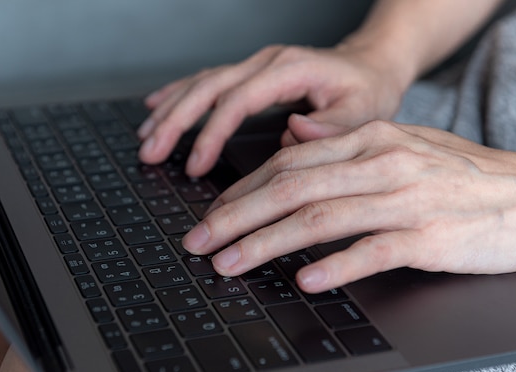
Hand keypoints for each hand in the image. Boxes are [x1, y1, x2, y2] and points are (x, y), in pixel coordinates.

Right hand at [138, 42, 408, 176]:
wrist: (371, 64)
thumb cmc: (368, 89)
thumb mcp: (365, 110)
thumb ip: (333, 125)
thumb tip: (291, 133)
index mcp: (290, 69)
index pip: (238, 100)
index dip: (212, 133)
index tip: (195, 165)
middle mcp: (266, 62)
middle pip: (208, 88)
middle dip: (175, 121)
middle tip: (149, 152)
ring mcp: (255, 65)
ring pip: (201, 83)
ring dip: (170, 110)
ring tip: (145, 136)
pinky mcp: (251, 75)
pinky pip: (207, 82)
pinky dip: (178, 95)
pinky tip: (157, 106)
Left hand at [182, 117, 515, 292]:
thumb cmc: (462, 176)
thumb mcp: (402, 144)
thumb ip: (345, 142)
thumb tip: (295, 135)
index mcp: (369, 140)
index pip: (287, 163)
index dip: (241, 191)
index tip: (211, 216)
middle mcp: (381, 163)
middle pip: (290, 189)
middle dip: (236, 217)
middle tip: (199, 242)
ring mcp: (405, 199)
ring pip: (319, 218)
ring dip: (266, 244)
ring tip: (229, 265)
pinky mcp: (429, 235)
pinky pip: (372, 250)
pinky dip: (334, 265)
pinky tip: (303, 280)